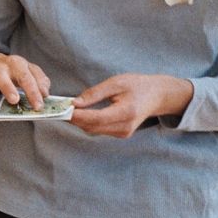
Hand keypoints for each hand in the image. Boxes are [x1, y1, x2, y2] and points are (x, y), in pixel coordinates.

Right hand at [0, 52, 50, 110]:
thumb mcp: (28, 73)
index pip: (26, 76)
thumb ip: (39, 81)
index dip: (33, 90)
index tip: (38, 106)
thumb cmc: (12, 72)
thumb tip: (45, 94)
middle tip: (14, 100)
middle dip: (8, 86)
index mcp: (16, 64)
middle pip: (2, 73)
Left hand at [70, 73, 192, 137]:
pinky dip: (88, 122)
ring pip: (93, 130)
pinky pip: (98, 130)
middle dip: (74, 118)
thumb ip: (94, 93)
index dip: (77, 116)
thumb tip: (74, 103)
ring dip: (79, 121)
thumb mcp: (116, 83)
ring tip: (68, 109)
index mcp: (127, 112)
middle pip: (92, 127)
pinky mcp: (121, 134)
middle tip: (59, 108)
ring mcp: (123, 133)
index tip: (62, 109)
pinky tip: (81, 113)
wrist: (157, 96)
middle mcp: (125, 126)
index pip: (96, 118)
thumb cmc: (138, 85)